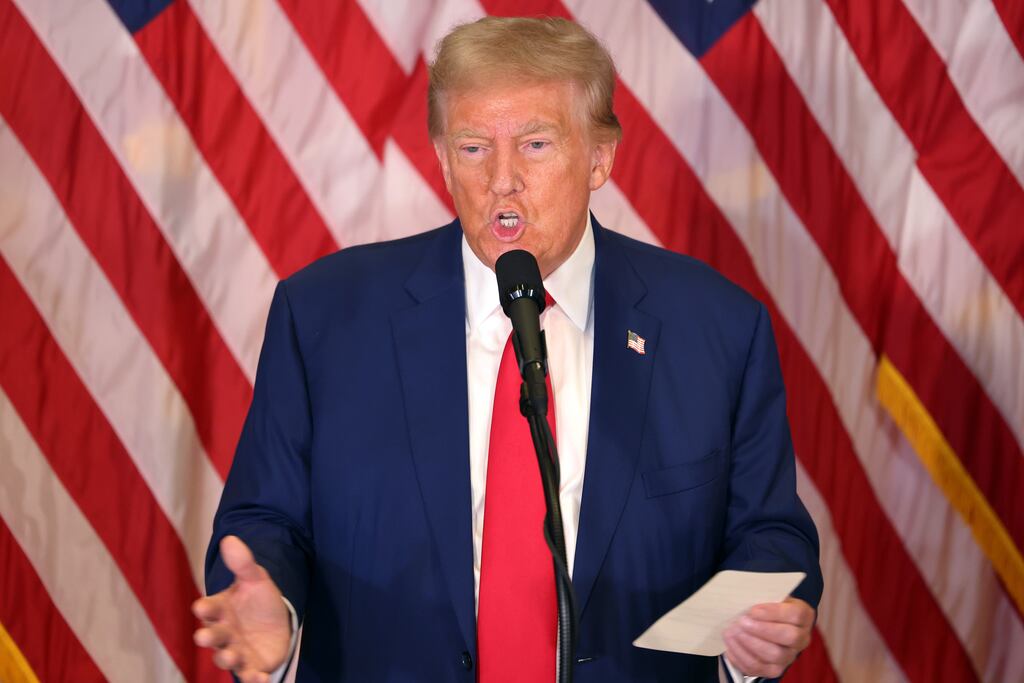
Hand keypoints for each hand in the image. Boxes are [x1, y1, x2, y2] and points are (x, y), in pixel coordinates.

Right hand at [192, 536, 291, 682]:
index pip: (209, 608)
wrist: (277, 622)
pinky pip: (250, 675)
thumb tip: (230, 539)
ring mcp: (236, 651)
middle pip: (213, 636)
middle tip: (203, 636)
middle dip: (209, 636)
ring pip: (227, 657)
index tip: (202, 606)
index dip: (206, 608)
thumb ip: (243, 563)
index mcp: (221, 610)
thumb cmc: (258, 600)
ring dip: (227, 658)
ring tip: (231, 656)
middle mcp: (224, 633)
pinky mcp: (252, 666)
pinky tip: (260, 680)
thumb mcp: (255, 579)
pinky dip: (253, 680)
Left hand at [722, 597, 813, 678]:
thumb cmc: (769, 608)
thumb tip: (745, 601)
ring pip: (774, 655)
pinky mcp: (774, 670)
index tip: (753, 610)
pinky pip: (758, 668)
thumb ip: (763, 598)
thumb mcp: (771, 597)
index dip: (773, 612)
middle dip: (762, 629)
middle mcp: (801, 639)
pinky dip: (741, 657)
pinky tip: (730, 646)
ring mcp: (789, 657)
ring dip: (749, 644)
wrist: (770, 625)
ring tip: (733, 632)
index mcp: (803, 617)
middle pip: (788, 637)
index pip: (795, 615)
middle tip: (741, 622)